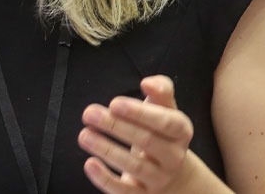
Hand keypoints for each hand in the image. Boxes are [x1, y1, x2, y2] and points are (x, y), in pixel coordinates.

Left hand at [78, 75, 197, 192]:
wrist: (175, 178)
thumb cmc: (161, 134)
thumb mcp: (166, 110)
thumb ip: (161, 90)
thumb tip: (149, 82)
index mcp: (180, 132)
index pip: (166, 122)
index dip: (140, 113)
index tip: (114, 103)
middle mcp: (173, 157)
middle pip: (147, 141)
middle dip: (116, 126)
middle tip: (89, 113)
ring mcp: (158, 179)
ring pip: (134, 166)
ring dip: (106, 149)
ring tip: (84, 134)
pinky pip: (124, 191)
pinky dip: (105, 179)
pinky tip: (89, 164)